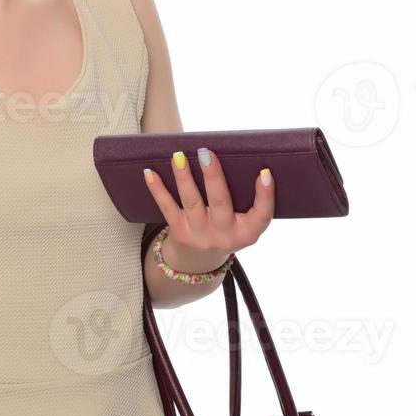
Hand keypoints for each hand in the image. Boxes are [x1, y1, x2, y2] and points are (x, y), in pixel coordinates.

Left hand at [143, 147, 274, 272]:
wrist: (198, 262)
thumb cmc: (226, 229)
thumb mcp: (243, 222)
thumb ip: (246, 199)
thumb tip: (238, 156)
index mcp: (247, 233)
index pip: (262, 215)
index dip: (265, 195)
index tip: (265, 172)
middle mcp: (224, 236)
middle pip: (220, 203)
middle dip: (213, 177)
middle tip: (206, 153)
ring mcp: (200, 236)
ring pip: (192, 202)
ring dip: (184, 178)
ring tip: (178, 156)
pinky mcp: (179, 233)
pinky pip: (167, 208)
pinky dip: (158, 189)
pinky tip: (150, 172)